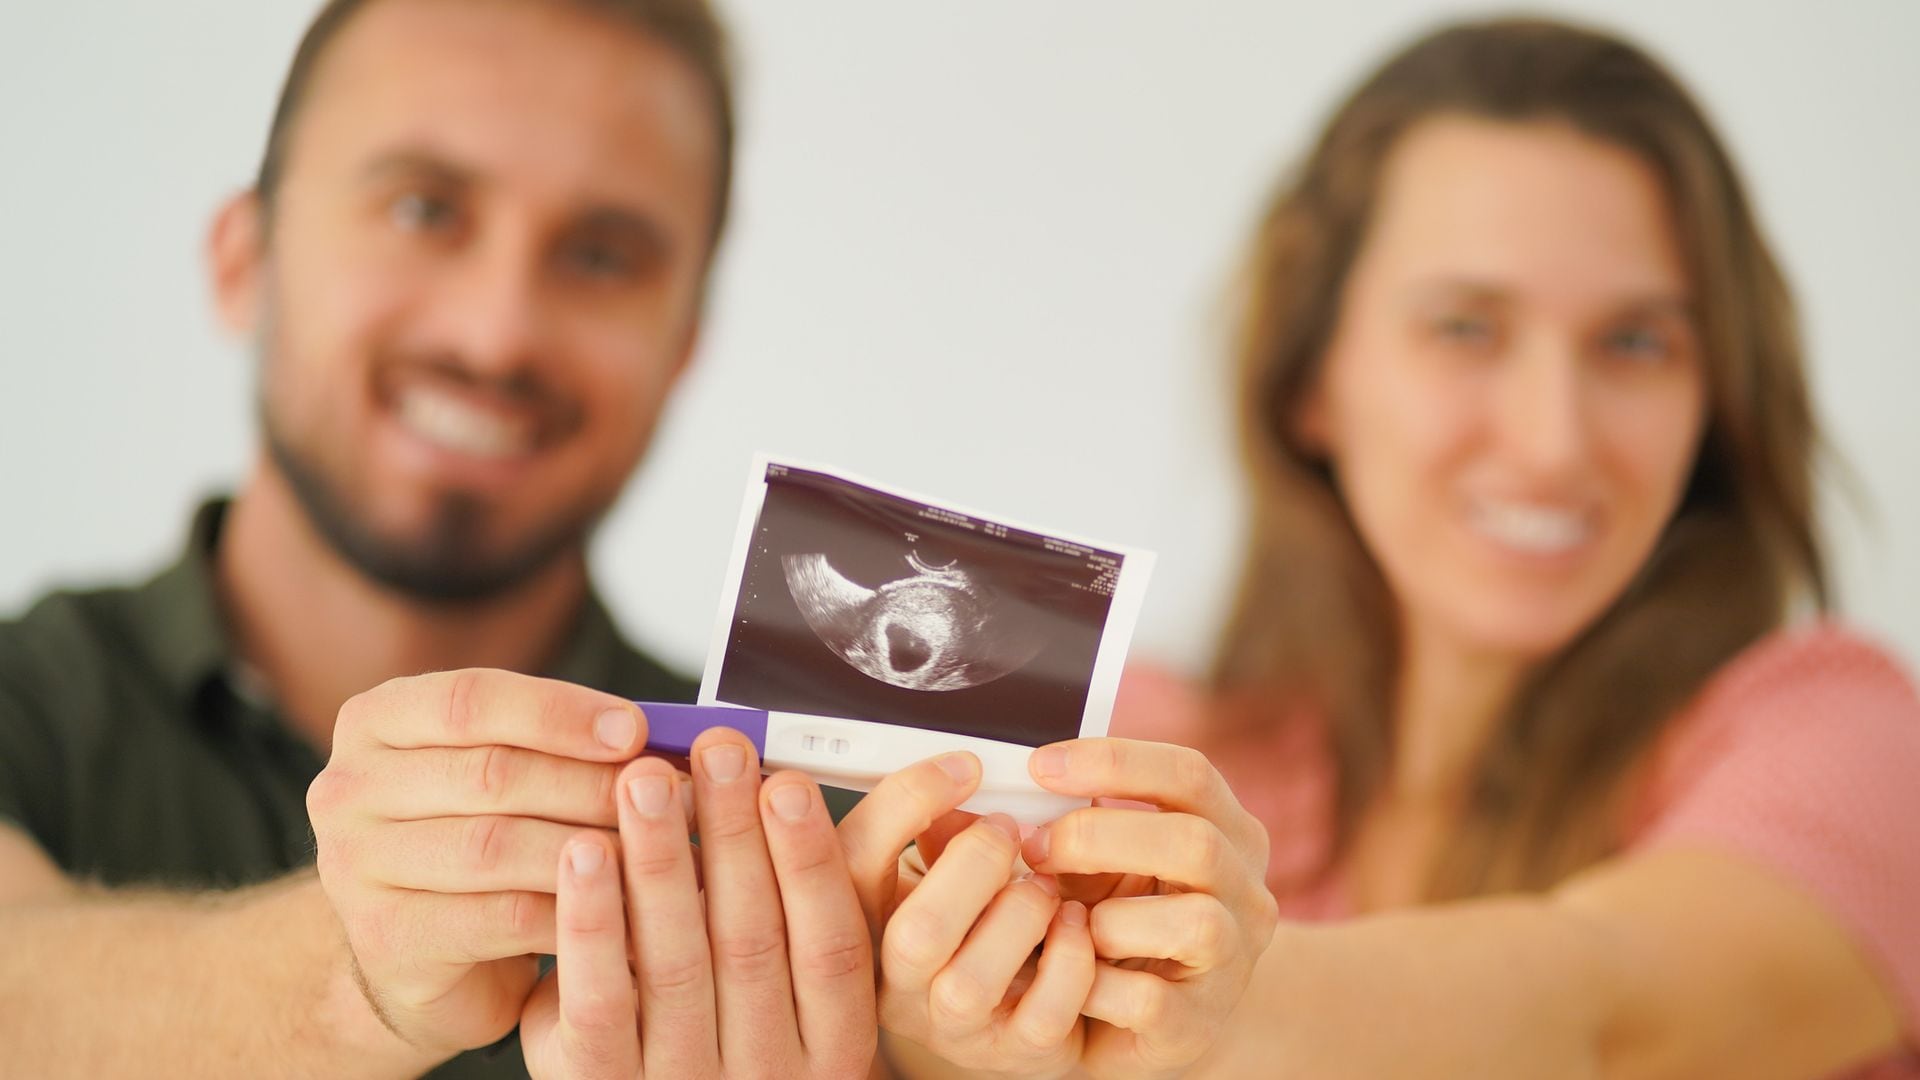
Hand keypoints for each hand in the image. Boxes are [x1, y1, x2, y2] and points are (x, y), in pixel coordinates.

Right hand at [307, 670, 648, 1054]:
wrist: (422, 956)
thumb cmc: (477, 839)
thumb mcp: (502, 771)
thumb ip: (558, 742)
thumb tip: (662, 736)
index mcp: (376, 721)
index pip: (470, 699)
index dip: (558, 712)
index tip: (633, 731)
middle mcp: (349, 788)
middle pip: (490, 773)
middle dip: (589, 783)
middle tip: (666, 798)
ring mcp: (355, 867)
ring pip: (496, 847)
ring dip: (588, 848)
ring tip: (655, 851)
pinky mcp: (387, 939)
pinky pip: (499, 917)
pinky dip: (570, 910)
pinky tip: (622, 909)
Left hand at [519, 729, 875, 1078]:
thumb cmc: (729, 1044)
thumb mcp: (790, 1002)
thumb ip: (793, 915)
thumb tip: (776, 790)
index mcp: (830, 1043)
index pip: (831, 944)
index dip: (811, 859)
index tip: (787, 784)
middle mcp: (766, 1072)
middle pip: (752, 941)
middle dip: (732, 834)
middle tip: (716, 752)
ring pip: (675, 962)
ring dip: (661, 858)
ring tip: (645, 781)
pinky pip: (600, 999)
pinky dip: (593, 919)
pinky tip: (584, 852)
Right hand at [839, 754, 1096, 1078]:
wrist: (1010, 1010)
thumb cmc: (972, 923)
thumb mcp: (940, 872)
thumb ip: (938, 832)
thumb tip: (956, 778)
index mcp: (862, 921)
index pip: (851, 861)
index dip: (904, 802)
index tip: (963, 766)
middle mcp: (894, 983)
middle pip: (915, 933)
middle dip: (974, 863)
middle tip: (1008, 829)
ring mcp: (952, 1025)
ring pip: (973, 981)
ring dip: (1023, 913)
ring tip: (1045, 884)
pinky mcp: (1014, 1050)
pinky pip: (1045, 1012)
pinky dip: (1071, 956)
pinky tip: (1077, 923)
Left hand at [1015, 738, 1278, 1079]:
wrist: (1145, 1023)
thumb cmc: (1112, 921)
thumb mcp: (1095, 862)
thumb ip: (1055, 824)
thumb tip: (962, 802)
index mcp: (1227, 831)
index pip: (1188, 774)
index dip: (1115, 761)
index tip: (1038, 766)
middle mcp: (1246, 891)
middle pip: (1196, 842)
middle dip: (1099, 836)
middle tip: (1032, 847)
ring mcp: (1231, 961)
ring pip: (1195, 922)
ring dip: (1109, 917)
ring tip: (1064, 920)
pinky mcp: (1197, 1023)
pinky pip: (1148, 998)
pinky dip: (1093, 982)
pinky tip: (1065, 971)